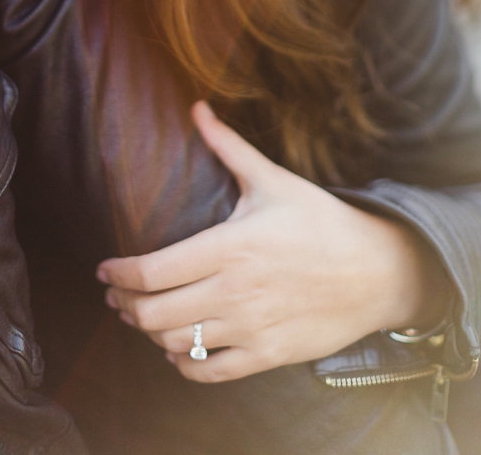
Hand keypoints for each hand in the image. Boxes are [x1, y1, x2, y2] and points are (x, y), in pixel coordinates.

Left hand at [96, 102, 449, 381]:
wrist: (376, 271)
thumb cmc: (321, 221)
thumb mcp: (272, 179)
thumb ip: (228, 146)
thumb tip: (197, 108)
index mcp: (229, 247)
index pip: (153, 271)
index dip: (119, 274)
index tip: (105, 269)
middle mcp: (234, 291)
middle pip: (154, 312)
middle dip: (124, 305)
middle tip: (115, 295)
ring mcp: (250, 327)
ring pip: (176, 342)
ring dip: (149, 332)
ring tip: (141, 317)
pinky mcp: (267, 354)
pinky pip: (209, 372)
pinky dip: (183, 364)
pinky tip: (177, 349)